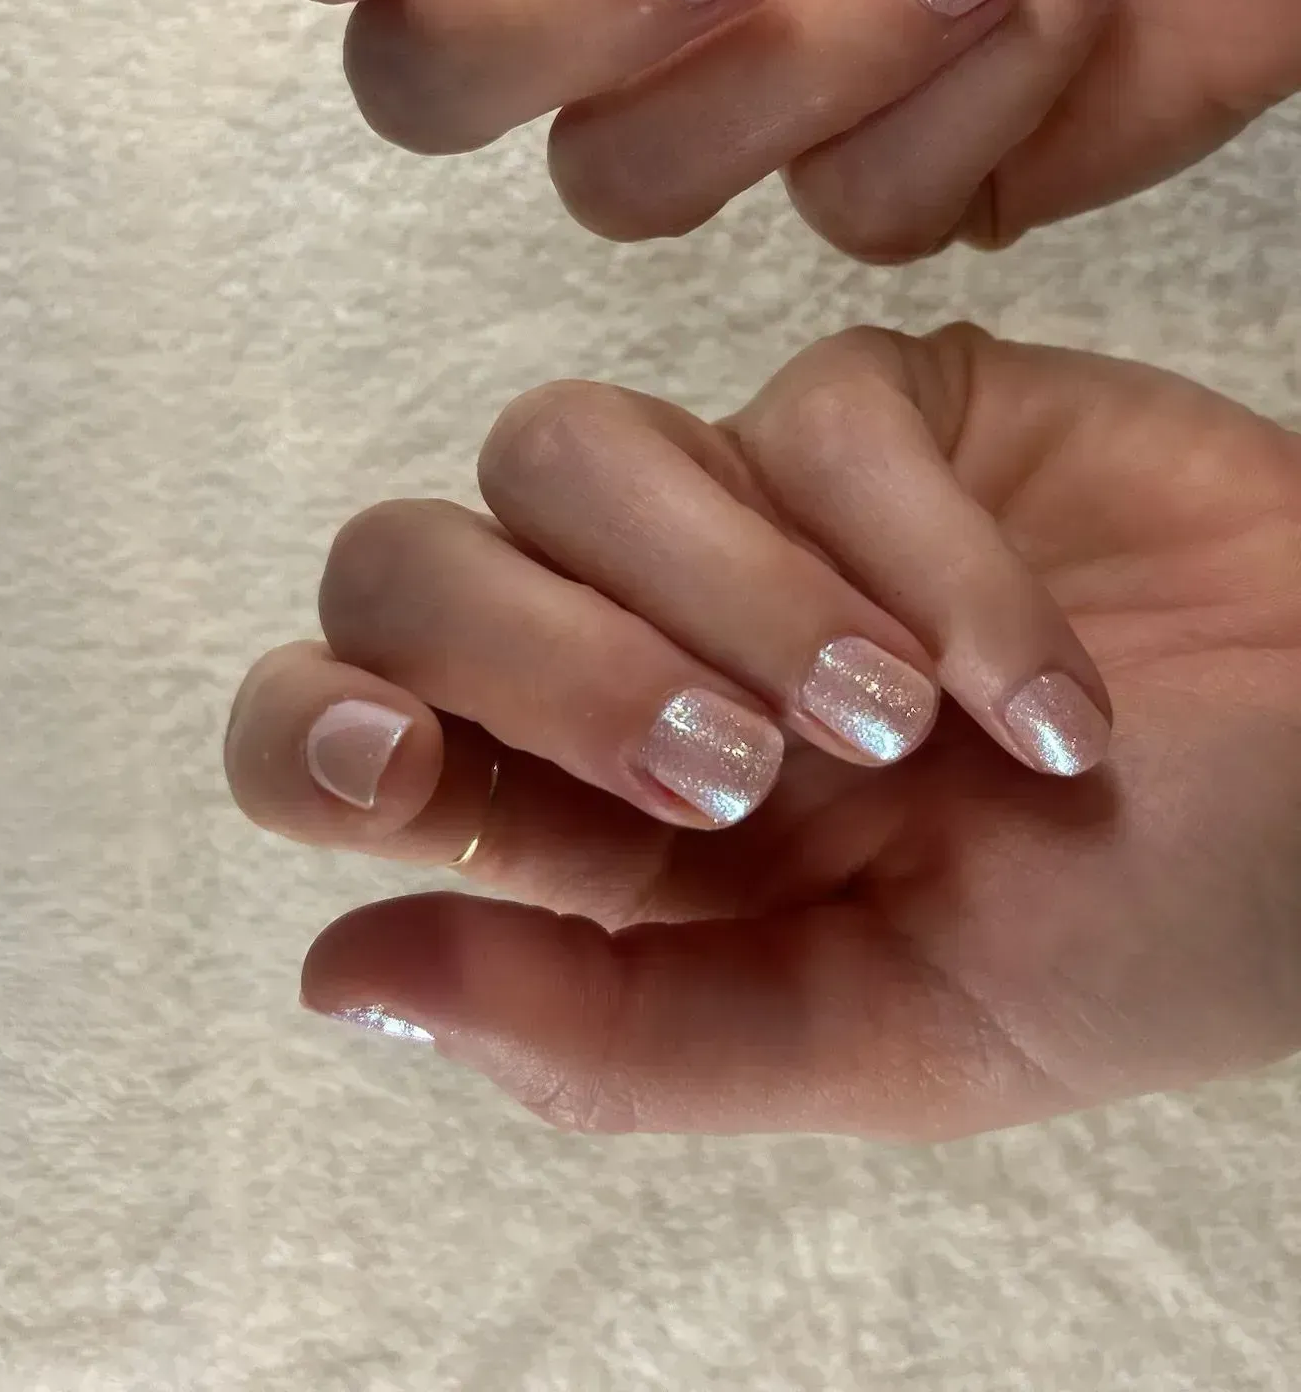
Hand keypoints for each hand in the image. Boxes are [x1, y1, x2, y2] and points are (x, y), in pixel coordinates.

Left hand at [226, 325, 1300, 1134]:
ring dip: (724, 591)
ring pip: (564, 449)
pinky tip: (1039, 683)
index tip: (398, 768)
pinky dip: (918, 553)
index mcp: (588, 823)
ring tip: (891, 728)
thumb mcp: (873, 1037)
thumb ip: (607, 1033)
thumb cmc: (1129, 943)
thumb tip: (334, 975)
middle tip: (738, 779)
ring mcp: (741, 509)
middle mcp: (626, 646)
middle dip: (546, 662)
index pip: (340, 732)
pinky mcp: (874, 407)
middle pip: (411, 561)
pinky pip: (806, 411)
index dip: (314, 728)